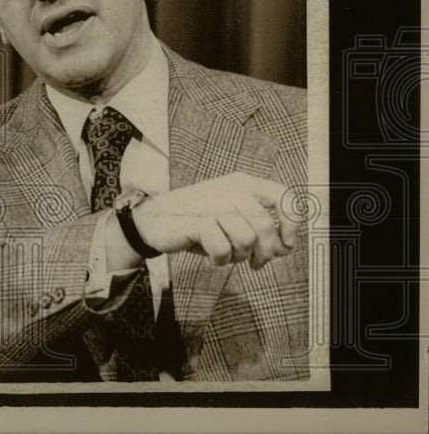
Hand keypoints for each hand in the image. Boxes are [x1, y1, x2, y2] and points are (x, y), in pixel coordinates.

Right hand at [131, 172, 298, 267]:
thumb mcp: (234, 217)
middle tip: (257, 263)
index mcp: (243, 184)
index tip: (286, 244)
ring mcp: (212, 203)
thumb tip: (284, 248)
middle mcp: (230, 189)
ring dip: (239, 256)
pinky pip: (222, 249)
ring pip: (246, 239)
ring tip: (229, 255)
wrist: (155, 219)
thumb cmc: (200, 221)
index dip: (291, 223)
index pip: (283, 196)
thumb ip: (260, 226)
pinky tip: (211, 256)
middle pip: (265, 226)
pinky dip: (219, 259)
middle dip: (265, 252)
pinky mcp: (196, 221)